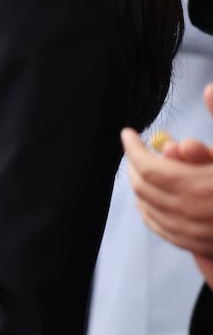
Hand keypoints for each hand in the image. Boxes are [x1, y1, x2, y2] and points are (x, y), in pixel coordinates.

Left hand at [123, 85, 212, 278]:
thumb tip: (209, 89)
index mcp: (202, 186)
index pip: (149, 166)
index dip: (133, 148)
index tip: (129, 132)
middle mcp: (193, 212)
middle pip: (144, 188)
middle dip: (134, 165)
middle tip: (134, 148)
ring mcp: (195, 233)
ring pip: (149, 209)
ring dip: (139, 188)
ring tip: (140, 169)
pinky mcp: (200, 245)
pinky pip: (162, 229)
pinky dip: (149, 212)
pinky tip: (149, 201)